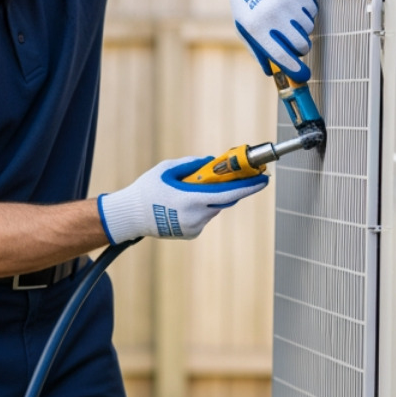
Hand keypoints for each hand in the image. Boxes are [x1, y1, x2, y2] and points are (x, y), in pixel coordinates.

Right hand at [97, 156, 268, 243]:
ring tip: (183, 194)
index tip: (264, 180)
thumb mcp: (168, 169)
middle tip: (223, 177)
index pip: (228, 192)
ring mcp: (194, 227)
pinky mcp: (191, 234)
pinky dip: (199, 209)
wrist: (130, 217)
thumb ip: (193, 164)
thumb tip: (212, 162)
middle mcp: (196, 216)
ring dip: (207, 199)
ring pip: (212, 209)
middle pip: (222, 200)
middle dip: (224, 188)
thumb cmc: (147, 189)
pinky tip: (179, 207)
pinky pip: (203, 217)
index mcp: (191, 199)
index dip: (249, 186)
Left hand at [224, 0, 317, 82]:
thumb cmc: (248, 2)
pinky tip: (292, 7)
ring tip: (287, 19)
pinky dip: (306, 14)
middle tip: (294, 45)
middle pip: (301, 45)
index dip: (295, 69)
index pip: (282, 55)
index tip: (303, 76)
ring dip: (302, 30)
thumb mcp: (245, 29)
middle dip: (300, 49)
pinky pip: (313, 13)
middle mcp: (274, 14)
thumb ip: (259, 51)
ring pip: (309, 30)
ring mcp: (289, 2)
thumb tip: (273, 72)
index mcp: (257, 27)